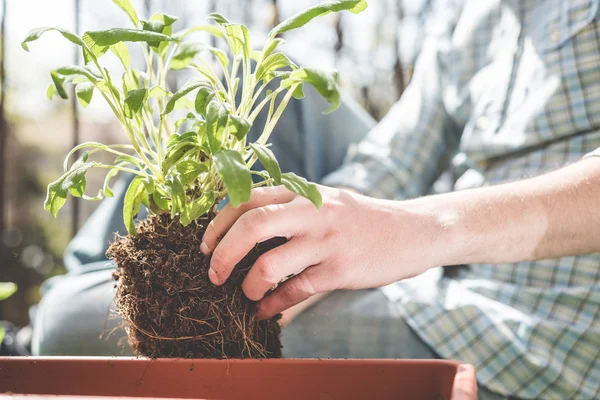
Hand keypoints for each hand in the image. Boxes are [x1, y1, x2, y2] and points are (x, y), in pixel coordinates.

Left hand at [200, 185, 446, 318]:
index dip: (218, 222)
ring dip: (248, 286)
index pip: (247, 198)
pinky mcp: (340, 270)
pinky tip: (266, 310)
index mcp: (303, 192)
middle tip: (213, 274)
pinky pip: (295, 291)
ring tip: (246, 294)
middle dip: (222, 252)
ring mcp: (326, 241)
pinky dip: (273, 304)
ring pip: (268, 264)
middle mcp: (312, 212)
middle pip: (251, 225)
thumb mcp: (326, 200)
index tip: (205, 244)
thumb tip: (244, 227)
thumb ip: (290, 207)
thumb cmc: (361, 218)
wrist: (413, 231)